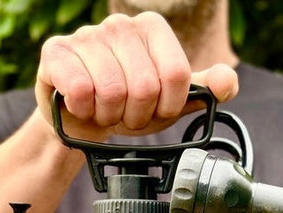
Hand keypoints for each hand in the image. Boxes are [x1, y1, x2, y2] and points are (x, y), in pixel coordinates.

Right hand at [35, 11, 237, 141]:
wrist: (79, 118)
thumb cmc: (125, 106)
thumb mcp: (167, 102)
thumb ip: (200, 91)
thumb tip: (227, 83)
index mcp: (152, 28)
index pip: (176, 76)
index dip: (166, 107)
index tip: (154, 111)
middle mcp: (120, 24)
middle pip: (145, 86)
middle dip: (136, 116)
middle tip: (125, 115)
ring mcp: (86, 35)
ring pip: (111, 91)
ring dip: (108, 115)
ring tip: (103, 110)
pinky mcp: (56, 52)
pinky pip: (80, 90)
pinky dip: (83, 110)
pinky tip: (81, 105)